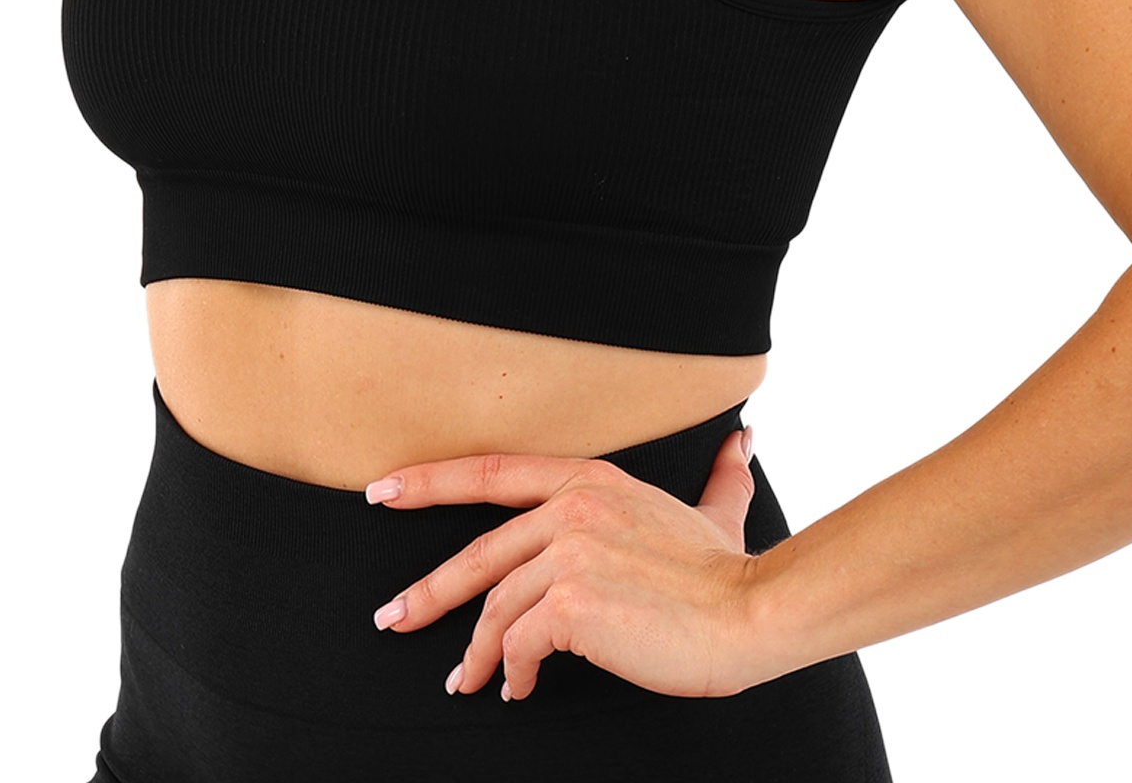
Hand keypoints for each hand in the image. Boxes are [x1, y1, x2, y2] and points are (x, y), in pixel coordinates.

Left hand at [365, 425, 770, 701]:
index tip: (381, 492)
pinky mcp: (571, 604)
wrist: (751, 613)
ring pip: (496, 608)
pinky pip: (519, 645)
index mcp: (590, 479)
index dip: (429, 481)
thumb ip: (720, 475)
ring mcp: (568, 553)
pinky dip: (511, 672)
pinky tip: (515, 690)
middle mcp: (571, 507)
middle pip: (477, 553)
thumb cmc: (729, 572)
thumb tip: (741, 441)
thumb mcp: (715, 510)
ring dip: (476, 653)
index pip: (490, 473)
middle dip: (428, 591)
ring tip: (467, 681)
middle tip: (391, 617)